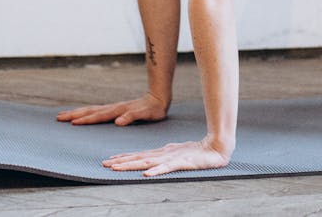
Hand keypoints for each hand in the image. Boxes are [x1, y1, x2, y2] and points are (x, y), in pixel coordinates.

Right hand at [55, 92, 167, 125]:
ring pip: (91, 110)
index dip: (86, 120)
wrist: (158, 98)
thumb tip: (118, 121)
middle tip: (58, 118)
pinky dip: (86, 113)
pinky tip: (81, 116)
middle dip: (74, 115)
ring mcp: (113, 108)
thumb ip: (132, 117)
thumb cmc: (153, 109)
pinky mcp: (114, 110)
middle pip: (90, 111)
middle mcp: (113, 108)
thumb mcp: (146, 114)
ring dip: (77, 112)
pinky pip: (96, 111)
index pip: (99, 116)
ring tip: (63, 115)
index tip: (73, 123)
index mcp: (118, 111)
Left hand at [102, 137, 230, 176]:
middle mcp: (163, 154)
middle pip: (139, 158)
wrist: (217, 147)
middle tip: (104, 164)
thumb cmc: (197, 152)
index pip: (139, 155)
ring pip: (147, 162)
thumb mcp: (176, 155)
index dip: (124, 158)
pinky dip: (156, 171)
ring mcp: (171, 158)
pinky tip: (147, 174)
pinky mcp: (182, 162)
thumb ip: (164, 158)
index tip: (109, 161)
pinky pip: (167, 168)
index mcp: (162, 153)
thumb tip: (152, 163)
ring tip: (116, 167)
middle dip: (121, 162)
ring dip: (131, 165)